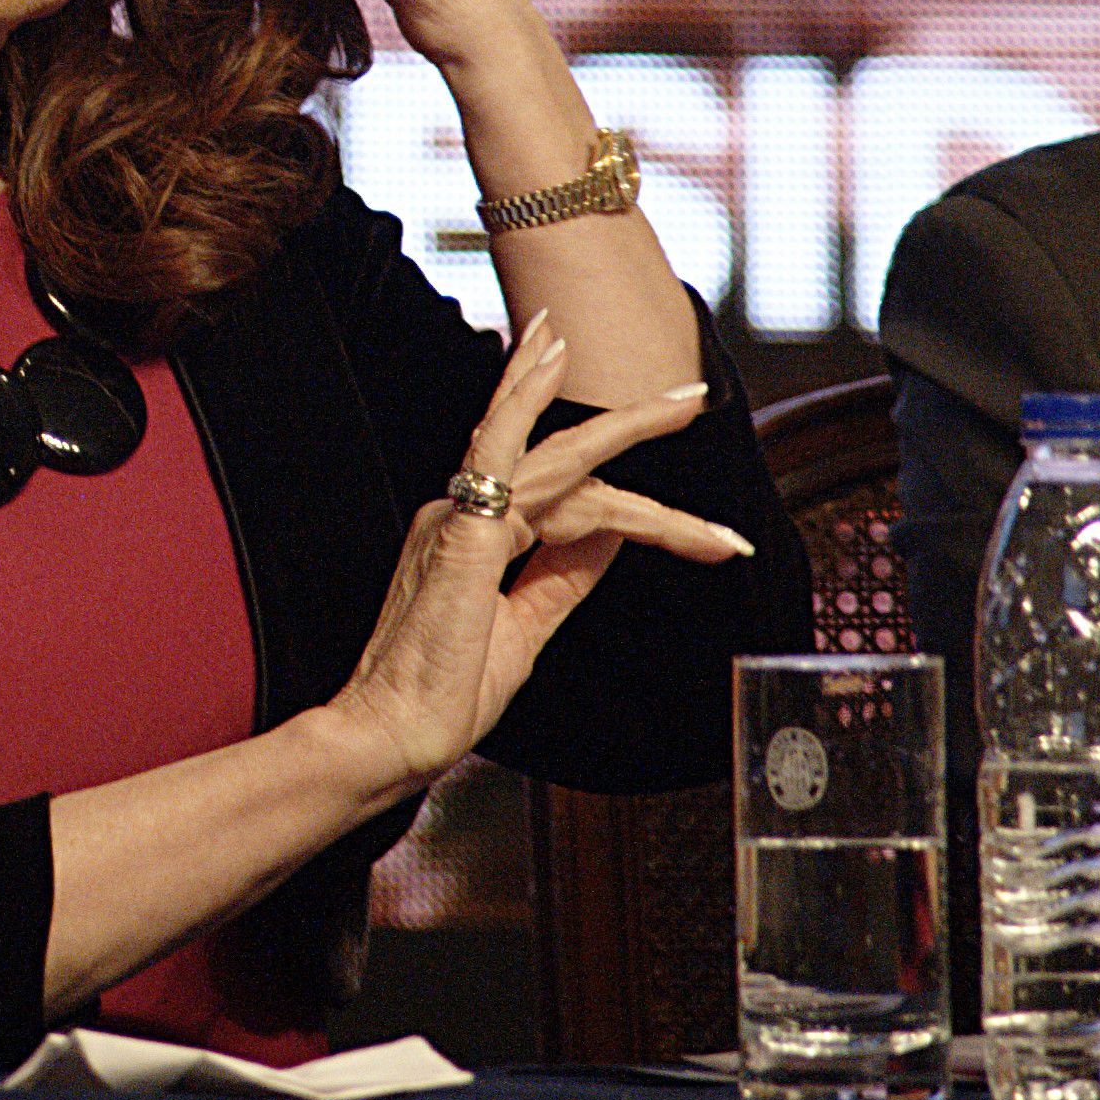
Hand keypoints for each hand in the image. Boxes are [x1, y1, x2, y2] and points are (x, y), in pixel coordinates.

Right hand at [305, 322, 753, 798]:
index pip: (571, 500)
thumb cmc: (440, 694)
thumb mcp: (525, 628)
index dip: (642, 512)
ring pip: (557, 459)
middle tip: (690, 397)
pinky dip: (522, 405)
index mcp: (478, 539)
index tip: (705, 536)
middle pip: (569, 463)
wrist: (394, 732)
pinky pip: (499, 454)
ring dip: (623, 426)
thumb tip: (611, 534)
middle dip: (633, 427)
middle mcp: (466, 515)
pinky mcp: (460, 527)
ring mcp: (461, 516)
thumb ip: (563, 578)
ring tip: (680, 402)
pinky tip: (548, 367)